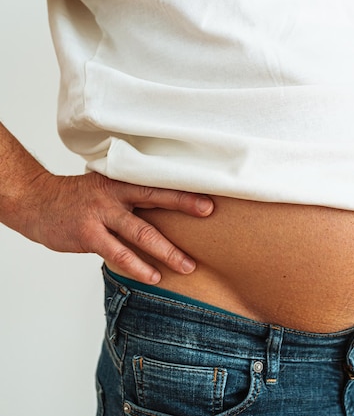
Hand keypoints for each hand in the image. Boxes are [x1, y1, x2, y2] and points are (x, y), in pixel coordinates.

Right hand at [19, 172, 213, 283]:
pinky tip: (153, 277)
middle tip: (208, 214)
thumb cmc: (79, 198)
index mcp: (122, 182)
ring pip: (141, 234)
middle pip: (155, 199)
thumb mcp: (106, 188)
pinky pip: (118, 254)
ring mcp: (101, 215)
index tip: (209, 198)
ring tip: (187, 266)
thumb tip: (168, 209)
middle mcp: (115, 196)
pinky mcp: (89, 235)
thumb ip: (133, 197)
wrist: (37, 203)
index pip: (158, 184)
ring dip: (167, 251)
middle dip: (184, 207)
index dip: (184, 190)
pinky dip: (138, 267)